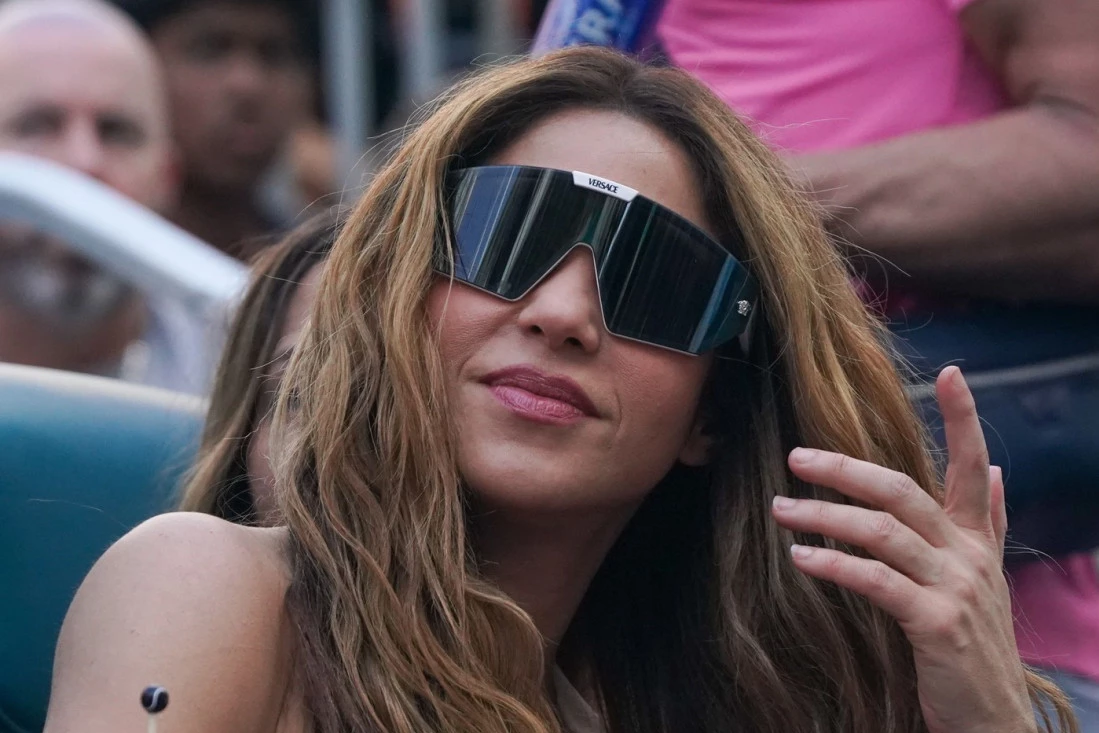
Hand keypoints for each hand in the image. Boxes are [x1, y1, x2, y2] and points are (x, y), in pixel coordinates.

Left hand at [771, 366, 1034, 732]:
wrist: (993, 718)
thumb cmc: (973, 643)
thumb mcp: (985, 577)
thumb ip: (988, 522)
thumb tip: (997, 470)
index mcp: (977, 540)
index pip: (974, 467)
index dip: (965, 420)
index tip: (953, 373)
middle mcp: (969, 557)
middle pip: (905, 492)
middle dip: (848, 468)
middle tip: (796, 456)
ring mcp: (955, 589)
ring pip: (885, 532)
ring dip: (825, 515)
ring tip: (781, 508)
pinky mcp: (936, 625)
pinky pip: (877, 582)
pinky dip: (836, 565)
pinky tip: (801, 557)